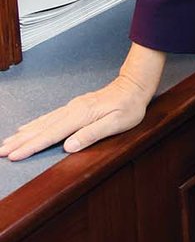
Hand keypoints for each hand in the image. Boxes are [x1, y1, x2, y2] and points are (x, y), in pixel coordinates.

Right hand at [0, 43, 165, 160]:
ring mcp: (72, 107)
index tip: (14, 155)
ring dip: (24, 134)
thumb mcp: (117, 123)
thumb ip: (92, 134)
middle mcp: (72, 110)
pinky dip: (35, 124)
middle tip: (2, 152)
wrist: (134, 86)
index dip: (31, 146)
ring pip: (43, 122)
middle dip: (20, 142)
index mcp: (81, 116)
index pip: (51, 135)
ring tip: (8, 143)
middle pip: (42, 129)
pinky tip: (28, 128)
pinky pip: (49, 117)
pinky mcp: (74, 107)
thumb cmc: (129, 106)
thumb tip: (69, 146)